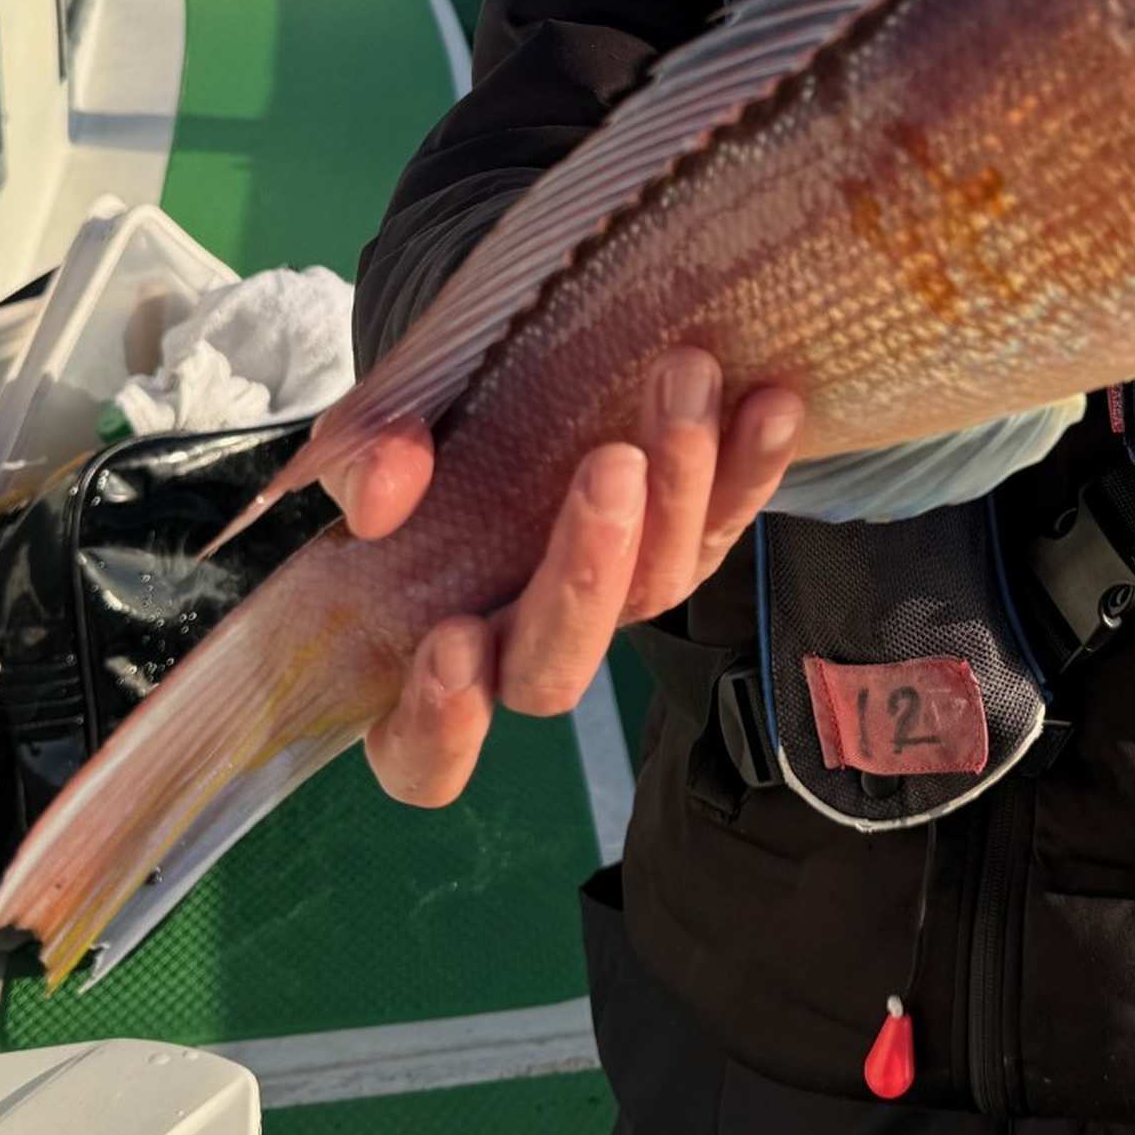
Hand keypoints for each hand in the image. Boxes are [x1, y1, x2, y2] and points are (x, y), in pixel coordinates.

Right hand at [336, 347, 799, 808]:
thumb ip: (362, 462)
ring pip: (657, 588)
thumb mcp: (370, 445)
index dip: (439, 723)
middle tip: (610, 462)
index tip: (452, 640)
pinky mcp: (682, 551)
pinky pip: (724, 528)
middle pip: (558, 665)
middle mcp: (526, 650)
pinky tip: (773, 405)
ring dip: (681, 486)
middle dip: (587, 567)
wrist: (498, 390)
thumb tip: (382, 496)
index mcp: (427, 665)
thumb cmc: (411, 452)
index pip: (423, 756)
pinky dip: (753, 467)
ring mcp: (614, 603)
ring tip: (689, 379)